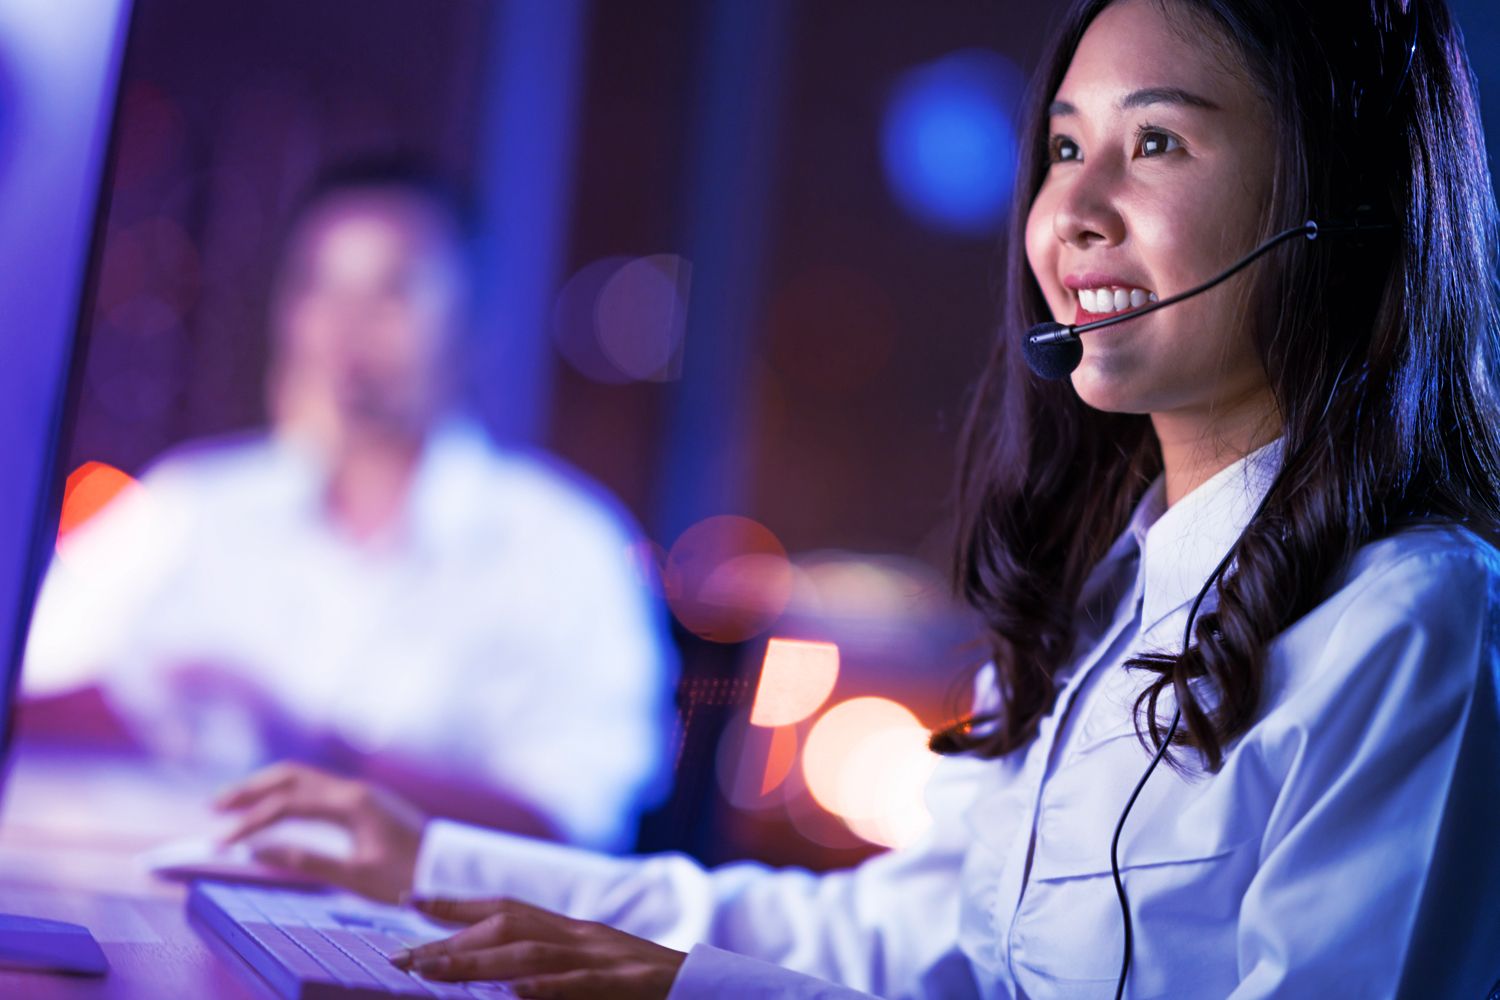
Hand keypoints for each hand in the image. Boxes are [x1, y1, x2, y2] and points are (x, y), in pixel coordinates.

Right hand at [215, 761, 425, 901]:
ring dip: (268, 788)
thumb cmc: (409, 877)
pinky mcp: (364, 804)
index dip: (250, 821)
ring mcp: (360, 793)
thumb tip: (259, 852)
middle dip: (252, 788)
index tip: (221, 843)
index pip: (288, 803)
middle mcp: (354, 790)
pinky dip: (288, 795)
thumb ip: (308, 862)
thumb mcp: (357, 876)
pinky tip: (274, 810)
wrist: (451, 870)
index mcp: (352, 803)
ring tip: (234, 805)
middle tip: (214, 805)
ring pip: (305, 779)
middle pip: (292, 776)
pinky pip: (317, 790)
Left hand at [393, 897, 684, 999]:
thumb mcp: (601, 977)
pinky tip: (514, 992)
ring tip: (432, 972)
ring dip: (478, 961)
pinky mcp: (632, 984)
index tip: (410, 900)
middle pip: (511, 924)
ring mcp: (610, 958)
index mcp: (580, 934)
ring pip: (534, 951)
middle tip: (400, 956)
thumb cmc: (657, 992)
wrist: (726, 992)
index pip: (511, 909)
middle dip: (452, 937)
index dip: (459, 902)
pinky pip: (584, 984)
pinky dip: (546, 987)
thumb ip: (556, 972)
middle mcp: (589, 937)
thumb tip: (503, 983)